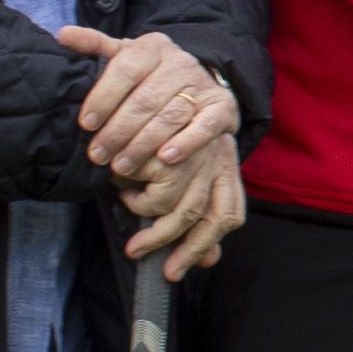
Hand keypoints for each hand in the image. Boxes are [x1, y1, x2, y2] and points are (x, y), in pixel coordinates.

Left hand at [57, 22, 236, 186]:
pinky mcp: (222, 107)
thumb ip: (95, 45)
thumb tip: (62, 35)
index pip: (126, 68)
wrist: (200, 79)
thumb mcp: (124, 55)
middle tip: (97, 155)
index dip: (103, 97)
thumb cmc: (150, 74)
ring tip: (120, 166)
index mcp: (153, 46)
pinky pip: (204, 126)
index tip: (85, 124)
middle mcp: (180, 62)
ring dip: (142, 144)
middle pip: (145, 99)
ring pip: (170, 117)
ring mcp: (202, 84)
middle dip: (117, 131)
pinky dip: (185, 143)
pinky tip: (165, 158)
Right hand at [113, 132, 245, 278]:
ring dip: (154, 229)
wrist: (135, 82)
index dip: (206, 244)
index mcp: (222, 164)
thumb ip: (190, 216)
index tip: (176, 270)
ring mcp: (200, 155)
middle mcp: (218, 158)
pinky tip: (123, 184)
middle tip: (140, 254)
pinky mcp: (175, 152)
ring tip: (127, 209)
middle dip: (180, 247)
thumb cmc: (150, 137)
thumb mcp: (169, 174)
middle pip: (212, 217)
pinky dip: (138, 199)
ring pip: (183, 211)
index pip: (229, 212)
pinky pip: (158, 196)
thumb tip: (209, 260)